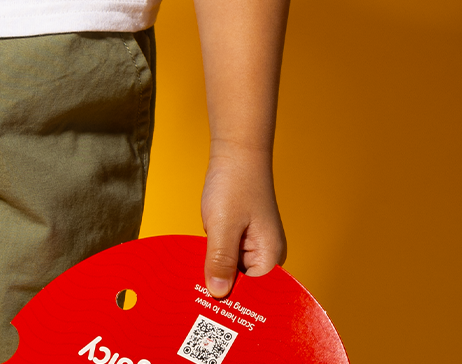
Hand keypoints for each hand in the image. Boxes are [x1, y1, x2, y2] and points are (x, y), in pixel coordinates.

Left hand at [199, 146, 285, 297]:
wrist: (236, 150)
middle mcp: (265, 255)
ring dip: (213, 272)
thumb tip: (218, 294)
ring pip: (230, 271)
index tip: (206, 311)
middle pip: (241, 286)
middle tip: (192, 298)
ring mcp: (253, 246)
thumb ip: (220, 260)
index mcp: (270, 257)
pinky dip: (212, 258)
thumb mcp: (223, 225)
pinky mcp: (240, 236)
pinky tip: (196, 261)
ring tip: (191, 283)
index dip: (229, 302)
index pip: (252, 296)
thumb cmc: (235, 182)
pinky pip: (226, 256)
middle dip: (219, 288)